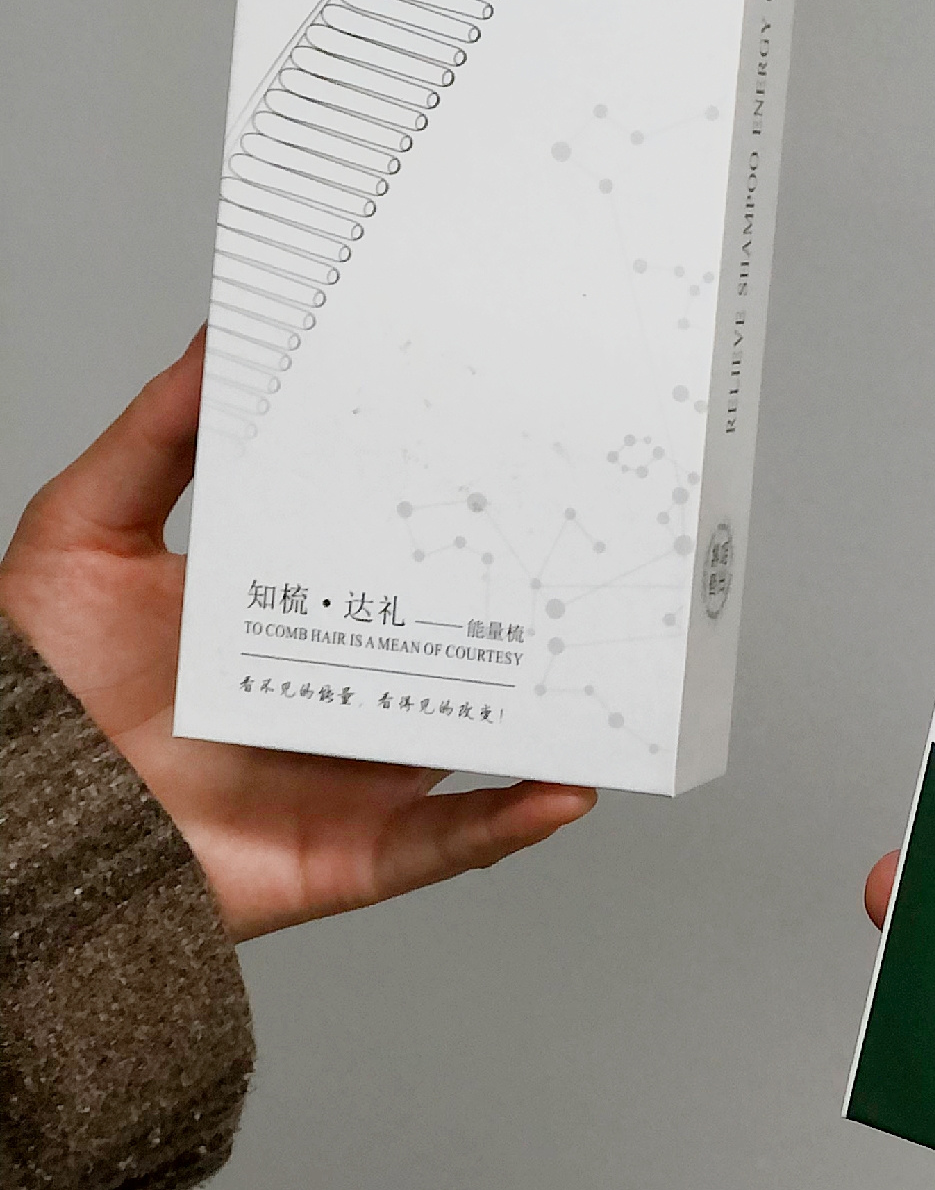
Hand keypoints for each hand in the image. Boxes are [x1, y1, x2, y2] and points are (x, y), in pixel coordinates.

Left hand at [0, 334, 595, 939]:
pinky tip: (564, 786)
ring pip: (479, 736)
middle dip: (535, 601)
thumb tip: (219, 334)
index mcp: (291, 612)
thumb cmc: (28, 694)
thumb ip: (156, 437)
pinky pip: (450, 842)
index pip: (398, 552)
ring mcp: (350, 775)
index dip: (460, 509)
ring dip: (553, 707)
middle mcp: (335, 689)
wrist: (3, 829)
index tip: (520, 454)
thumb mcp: (83, 533)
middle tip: (602, 545)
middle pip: (461, 640)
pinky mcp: (348, 855)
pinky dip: (513, 820)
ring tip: (618, 663)